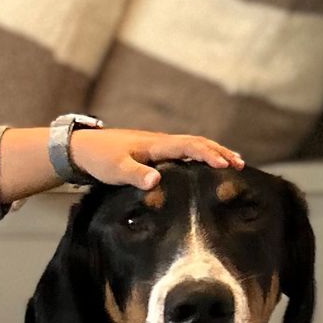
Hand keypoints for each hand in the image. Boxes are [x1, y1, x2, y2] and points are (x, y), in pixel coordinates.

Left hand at [70, 127, 243, 188]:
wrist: (82, 148)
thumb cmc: (99, 159)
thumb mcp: (115, 170)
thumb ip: (135, 175)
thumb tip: (157, 180)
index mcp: (155, 145)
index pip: (188, 145)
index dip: (207, 154)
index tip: (224, 164)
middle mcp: (160, 142)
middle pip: (196, 142)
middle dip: (219, 151)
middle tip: (240, 163)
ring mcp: (158, 146)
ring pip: (191, 146)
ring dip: (212, 152)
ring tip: (233, 162)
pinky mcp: (154, 153)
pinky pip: (183, 152)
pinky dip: (199, 156)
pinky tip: (205, 166)